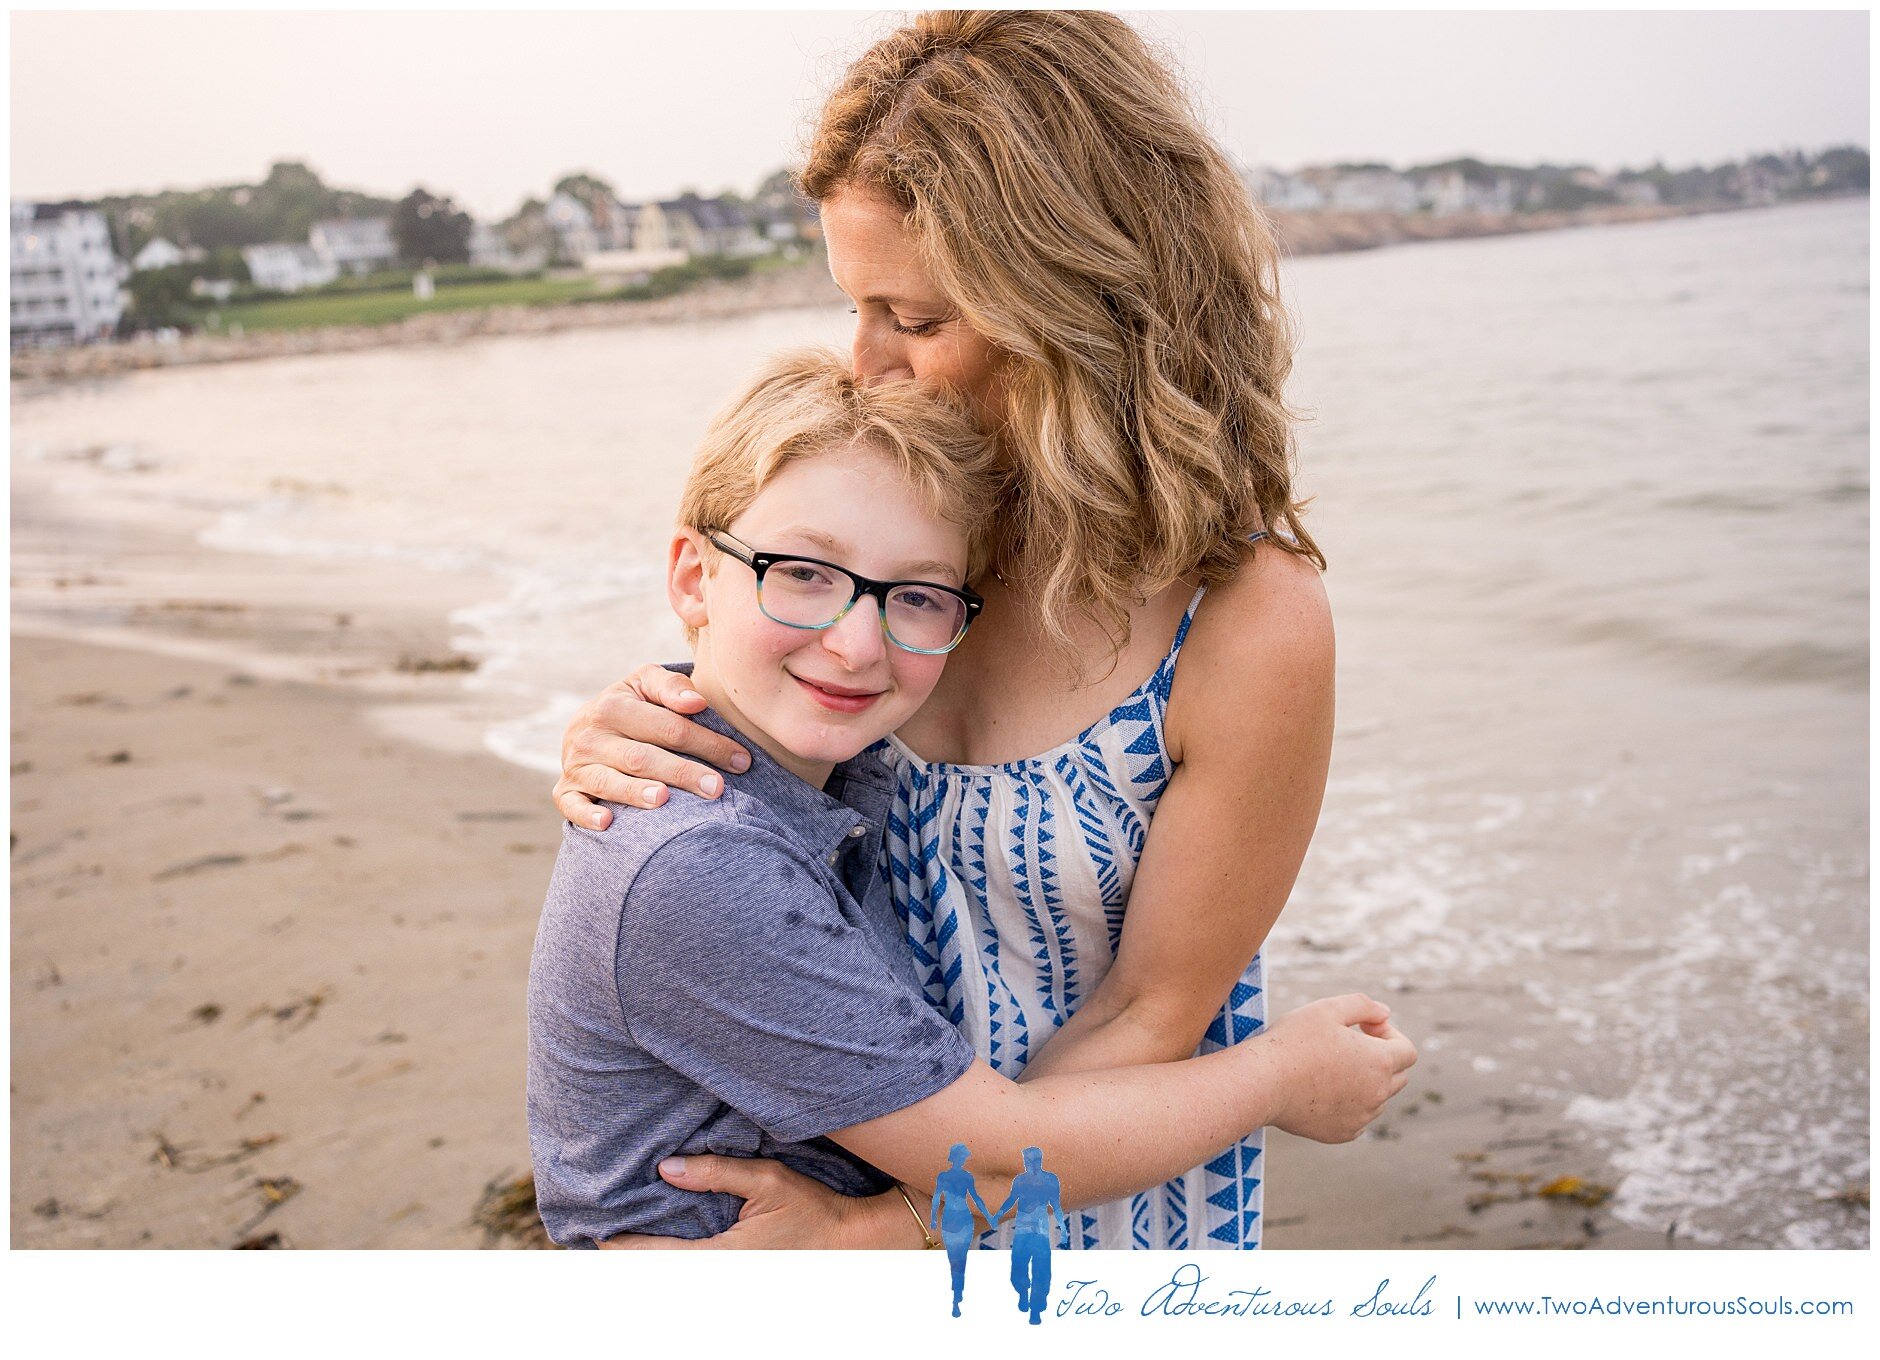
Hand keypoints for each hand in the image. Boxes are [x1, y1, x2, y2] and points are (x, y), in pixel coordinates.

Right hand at [553, 665, 750, 828]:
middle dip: (682, 772)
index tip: (741, 761)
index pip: (668, 727)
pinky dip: (587, 815)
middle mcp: (591, 736)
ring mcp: (577, 766)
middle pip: (642, 757)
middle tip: (716, 788)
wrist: (585, 727)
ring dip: (636, 792)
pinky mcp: (565, 792)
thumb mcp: (647, 685)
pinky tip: (608, 823)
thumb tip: (697, 703)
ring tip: (664, 799)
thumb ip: (672, 687)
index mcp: (613, 706)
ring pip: (609, 781)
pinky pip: (572, 806)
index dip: (706, 743)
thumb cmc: (631, 707)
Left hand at [596, 1155, 922, 1249]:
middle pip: (665, 1273)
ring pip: (682, 1276)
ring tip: (624, 1246)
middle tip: (601, 1240)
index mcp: (726, 1257)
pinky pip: (698, 1273)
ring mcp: (733, 1281)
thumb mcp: (767, 1180)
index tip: (598, 1235)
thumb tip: (666, 1169)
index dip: (627, 1247)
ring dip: (656, 1261)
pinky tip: (663, 1251)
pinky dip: (677, 1262)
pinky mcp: (741, 1277)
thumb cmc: (813, 1209)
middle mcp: (725, 1277)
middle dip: (634, 1258)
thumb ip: (717, 1173)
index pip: (662, 1255)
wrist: (852, 1242)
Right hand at [1258, 993, 1416, 1144]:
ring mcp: (1361, 1118)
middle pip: (1398, 1076)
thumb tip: (1386, 1013)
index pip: (1408, 1051)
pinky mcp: (1342, 1134)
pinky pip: (1358, 1119)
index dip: (1390, 1035)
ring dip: (1365, 1082)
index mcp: (1379, 1061)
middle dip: (1381, 1058)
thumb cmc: (1293, 1041)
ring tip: (1330, 1067)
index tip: (1364, 1028)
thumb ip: (1364, 1005)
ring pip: (1378, 1099)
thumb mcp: (1327, 1008)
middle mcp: (1377, 1094)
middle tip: (1347, 1045)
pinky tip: (1322, 1090)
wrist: (1261, 1084)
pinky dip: (1349, 1105)